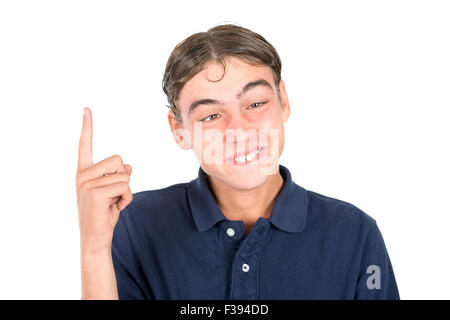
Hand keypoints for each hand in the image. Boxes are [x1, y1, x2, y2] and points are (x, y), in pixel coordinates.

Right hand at [76, 107, 132, 254]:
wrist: (96, 239)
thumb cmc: (104, 215)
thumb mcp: (113, 192)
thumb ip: (118, 176)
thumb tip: (128, 167)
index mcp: (84, 172)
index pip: (85, 145)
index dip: (88, 127)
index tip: (87, 109)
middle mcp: (82, 175)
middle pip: (118, 160)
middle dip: (123, 178)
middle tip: (113, 196)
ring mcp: (87, 184)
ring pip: (124, 175)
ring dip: (126, 191)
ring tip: (113, 204)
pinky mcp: (96, 193)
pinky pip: (124, 186)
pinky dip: (126, 199)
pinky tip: (115, 209)